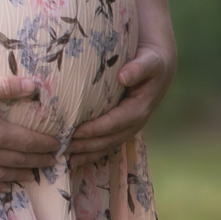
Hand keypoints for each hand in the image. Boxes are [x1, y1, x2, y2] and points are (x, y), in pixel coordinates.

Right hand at [0, 76, 59, 194]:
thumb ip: (6, 86)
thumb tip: (34, 85)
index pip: (30, 142)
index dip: (46, 144)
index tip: (57, 144)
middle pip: (23, 160)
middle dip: (40, 161)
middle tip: (53, 161)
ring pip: (7, 174)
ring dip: (24, 174)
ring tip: (35, 175)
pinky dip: (0, 185)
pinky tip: (6, 185)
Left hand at [66, 44, 174, 168]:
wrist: (158, 64)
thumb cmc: (151, 60)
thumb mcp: (149, 61)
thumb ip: (139, 68)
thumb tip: (124, 76)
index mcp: (140, 108)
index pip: (116, 122)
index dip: (96, 128)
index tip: (76, 131)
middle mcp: (135, 121)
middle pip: (109, 138)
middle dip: (87, 145)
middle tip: (63, 146)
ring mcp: (129, 126)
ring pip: (107, 144)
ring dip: (87, 152)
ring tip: (65, 157)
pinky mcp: (121, 126)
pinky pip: (106, 142)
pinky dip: (91, 152)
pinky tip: (74, 159)